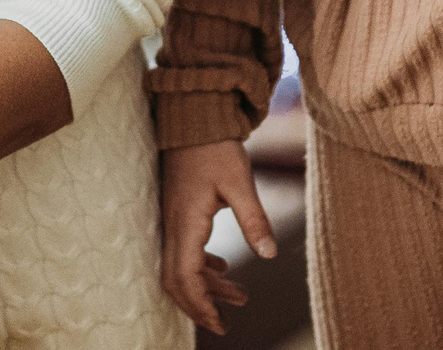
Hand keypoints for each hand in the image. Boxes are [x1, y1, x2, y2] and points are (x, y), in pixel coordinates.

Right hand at [159, 141, 275, 334]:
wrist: (194, 117)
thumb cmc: (215, 146)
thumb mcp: (240, 182)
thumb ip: (254, 219)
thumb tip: (269, 256)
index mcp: (186, 222)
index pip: (186, 277)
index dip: (201, 305)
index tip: (220, 324)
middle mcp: (173, 225)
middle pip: (176, 281)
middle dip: (199, 306)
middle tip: (224, 323)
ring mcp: (172, 219)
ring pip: (180, 267)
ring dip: (206, 287)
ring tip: (240, 296)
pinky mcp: (178, 212)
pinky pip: (183, 251)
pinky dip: (202, 268)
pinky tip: (224, 270)